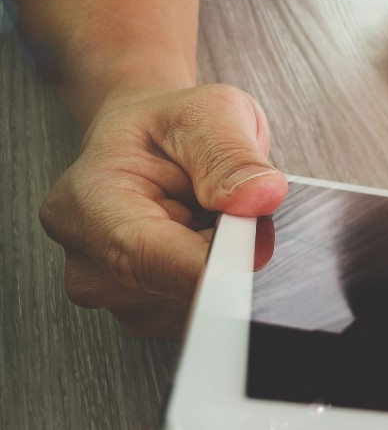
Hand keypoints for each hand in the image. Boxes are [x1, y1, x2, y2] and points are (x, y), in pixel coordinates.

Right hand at [38, 84, 286, 338]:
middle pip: (178, 288)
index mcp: (86, 204)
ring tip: (215, 220)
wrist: (152, 146)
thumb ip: (230, 155)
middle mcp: (89, 263)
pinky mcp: (151, 316)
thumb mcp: (209, 113)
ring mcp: (117, 298)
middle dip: (229, 253)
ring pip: (199, 306)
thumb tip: (259, 197)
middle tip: (238, 206)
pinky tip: (213, 246)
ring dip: (229, 267)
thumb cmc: (172, 128)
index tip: (255, 257)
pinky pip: (207, 314)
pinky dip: (226, 282)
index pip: (146, 256)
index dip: (209, 265)